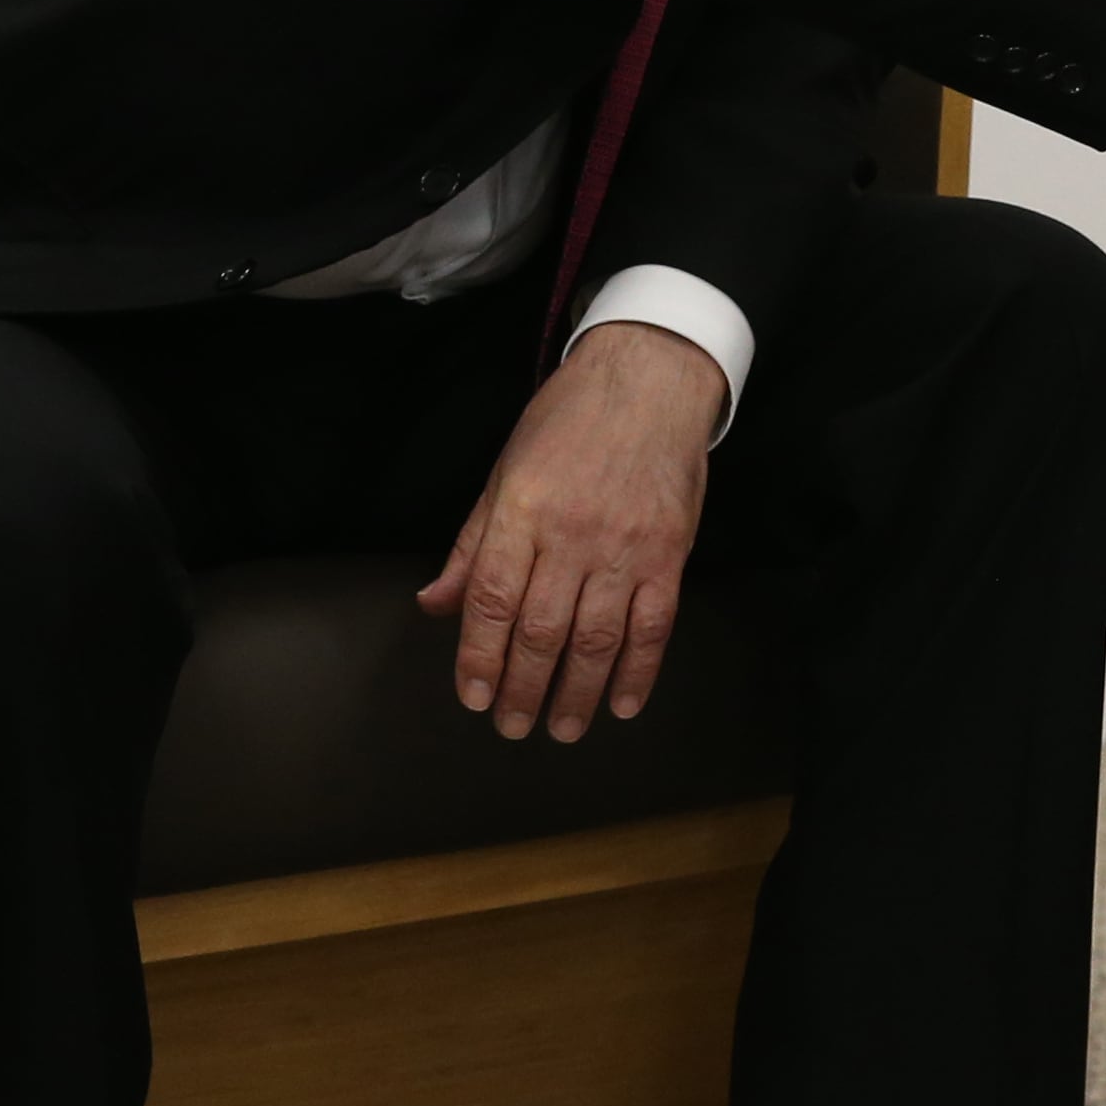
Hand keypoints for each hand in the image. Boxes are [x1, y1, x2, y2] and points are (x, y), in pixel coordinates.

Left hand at [420, 320, 720, 742]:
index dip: (479, 657)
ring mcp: (625, 546)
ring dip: (578, 693)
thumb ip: (473, 545)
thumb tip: (435, 604)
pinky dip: (640, 672)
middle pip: (542, 631)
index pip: (493, 600)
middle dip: (523, 688)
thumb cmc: (569, 420)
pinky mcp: (670, 553)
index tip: (473, 697)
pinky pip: (654, 626)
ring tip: (561, 727)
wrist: (650, 378)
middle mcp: (572, 534)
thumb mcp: (505, 471)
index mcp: (522, 510)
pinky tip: (624, 703)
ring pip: (597, 639)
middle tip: (511, 726)